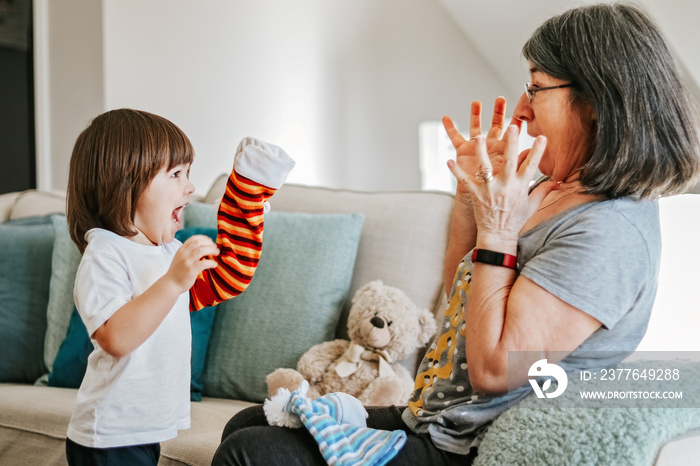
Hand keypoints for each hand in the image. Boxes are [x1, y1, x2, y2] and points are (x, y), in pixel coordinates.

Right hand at [166, 235, 219, 291]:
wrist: (171, 284)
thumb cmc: (178, 271)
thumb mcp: (180, 258)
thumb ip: (189, 252)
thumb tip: (203, 247)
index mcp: (181, 250)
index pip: (193, 238)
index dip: (204, 238)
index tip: (210, 241)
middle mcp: (183, 254)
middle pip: (198, 242)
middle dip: (209, 243)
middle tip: (215, 248)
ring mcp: (187, 261)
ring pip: (202, 250)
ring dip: (212, 250)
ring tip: (216, 253)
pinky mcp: (191, 270)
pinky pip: (204, 263)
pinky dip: (211, 262)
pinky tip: (214, 264)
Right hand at [443, 98, 526, 193]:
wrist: (486, 205)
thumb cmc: (503, 196)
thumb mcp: (515, 181)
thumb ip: (522, 164)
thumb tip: (530, 152)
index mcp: (505, 153)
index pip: (512, 136)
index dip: (516, 126)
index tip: (521, 113)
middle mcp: (491, 148)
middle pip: (496, 126)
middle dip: (498, 113)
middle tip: (500, 99)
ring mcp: (477, 149)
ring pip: (476, 127)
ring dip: (476, 115)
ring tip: (476, 102)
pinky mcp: (463, 152)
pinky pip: (455, 139)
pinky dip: (450, 129)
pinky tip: (446, 118)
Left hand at [447, 125, 555, 245]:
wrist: (498, 236)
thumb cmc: (515, 220)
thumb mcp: (532, 205)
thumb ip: (543, 190)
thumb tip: (558, 182)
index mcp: (520, 187)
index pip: (531, 165)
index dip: (537, 151)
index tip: (542, 137)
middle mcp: (505, 186)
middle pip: (509, 161)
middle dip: (512, 144)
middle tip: (513, 127)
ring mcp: (490, 190)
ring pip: (486, 168)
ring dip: (481, 153)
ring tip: (478, 137)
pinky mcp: (476, 194)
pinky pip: (465, 181)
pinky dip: (457, 171)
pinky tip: (449, 160)